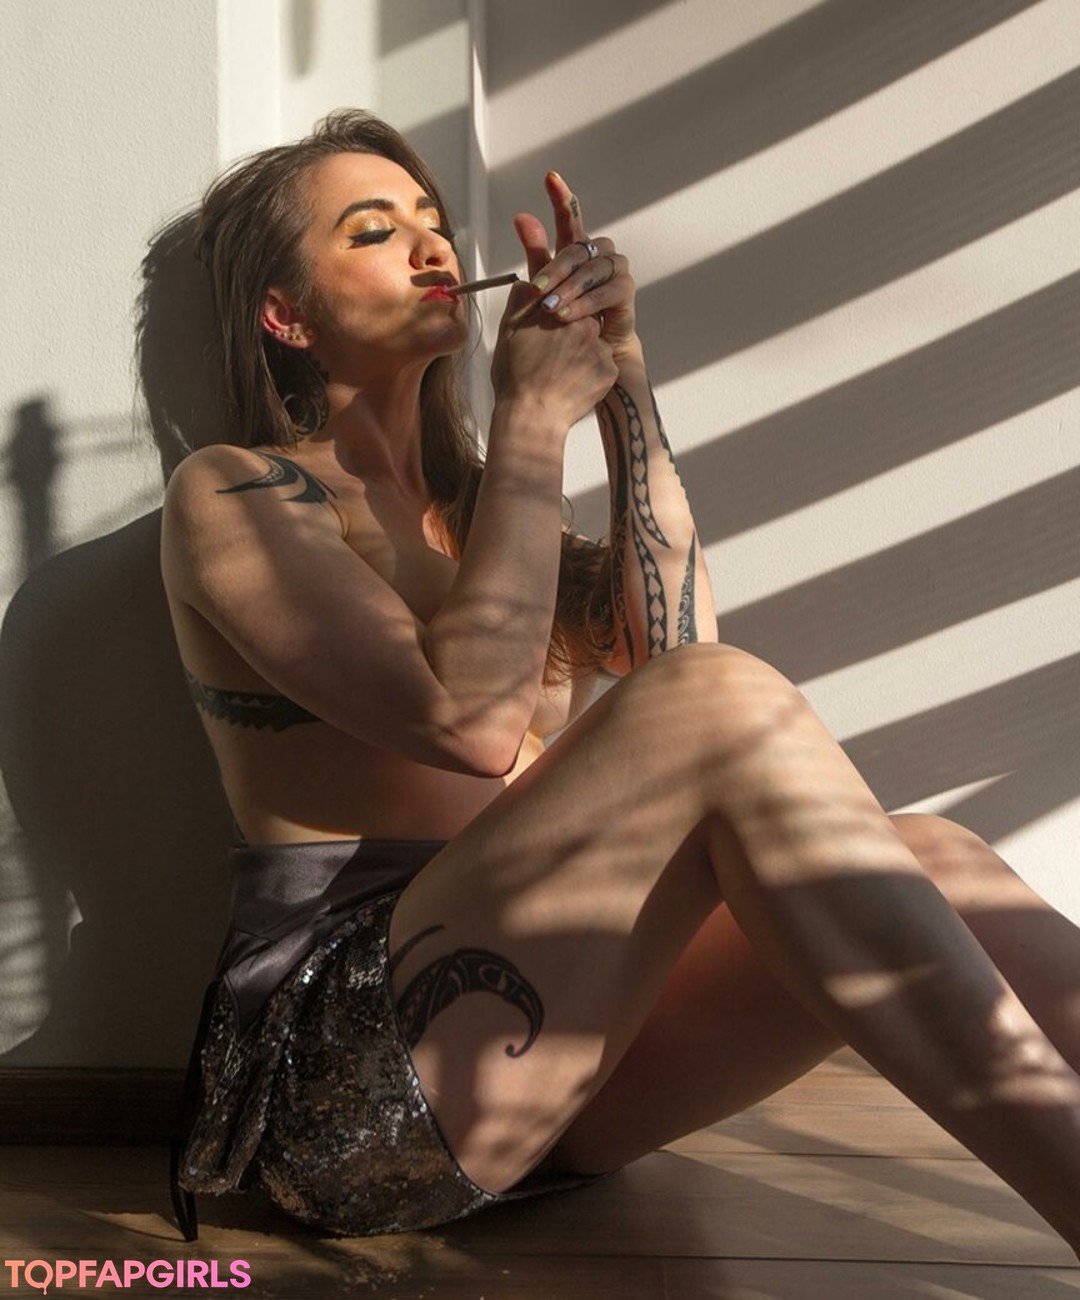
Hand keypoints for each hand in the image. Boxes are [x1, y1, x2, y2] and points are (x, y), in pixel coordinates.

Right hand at [491, 273, 617, 432]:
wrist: (532, 417)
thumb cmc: (517, 379)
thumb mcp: (508, 331)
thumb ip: (521, 300)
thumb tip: (528, 281)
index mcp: (560, 311)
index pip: (567, 299)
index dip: (557, 313)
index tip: (549, 329)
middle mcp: (585, 325)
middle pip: (583, 321)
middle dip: (571, 333)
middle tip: (552, 356)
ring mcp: (601, 348)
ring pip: (594, 344)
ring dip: (582, 353)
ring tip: (560, 373)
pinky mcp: (610, 371)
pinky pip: (603, 367)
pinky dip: (591, 373)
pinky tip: (572, 384)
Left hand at [515, 172, 636, 363]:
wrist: (573, 376)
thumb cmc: (553, 339)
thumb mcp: (536, 297)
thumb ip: (535, 257)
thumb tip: (522, 216)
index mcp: (571, 259)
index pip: (570, 222)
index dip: (563, 200)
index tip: (550, 177)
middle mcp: (594, 263)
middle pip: (583, 245)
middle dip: (558, 264)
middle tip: (537, 288)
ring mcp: (612, 278)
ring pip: (597, 265)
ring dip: (572, 284)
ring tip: (550, 308)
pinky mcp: (624, 300)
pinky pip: (612, 289)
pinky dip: (588, 301)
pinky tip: (568, 315)